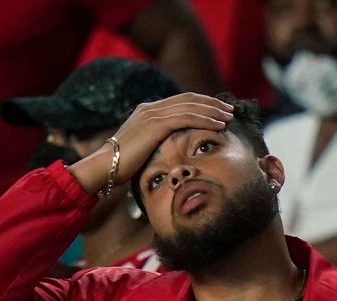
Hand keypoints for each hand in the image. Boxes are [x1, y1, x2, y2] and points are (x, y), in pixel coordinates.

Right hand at [68, 92, 234, 195]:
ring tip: (229, 117)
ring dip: (212, 111)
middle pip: (188, 99)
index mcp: (148, 111)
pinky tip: (218, 125)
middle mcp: (150, 108)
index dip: (202, 104)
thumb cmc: (124, 164)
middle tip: (230, 110)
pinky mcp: (155, 125)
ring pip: (190, 106)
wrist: (105, 165)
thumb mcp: (145, 148)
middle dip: (211, 104)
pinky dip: (204, 120)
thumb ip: (158, 141)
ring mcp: (152, 114)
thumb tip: (173, 149)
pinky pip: (186, 118)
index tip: (219, 110)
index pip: (181, 101)